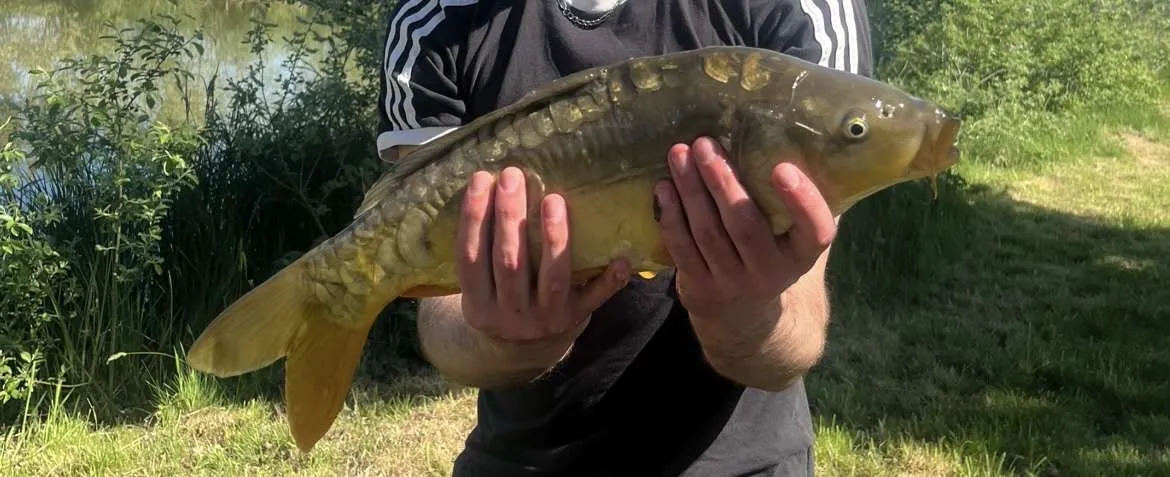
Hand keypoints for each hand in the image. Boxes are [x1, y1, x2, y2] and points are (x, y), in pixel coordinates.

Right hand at [456, 166, 631, 346]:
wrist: (525, 350)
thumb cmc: (501, 297)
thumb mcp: (481, 286)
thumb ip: (483, 249)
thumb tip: (489, 183)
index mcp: (477, 303)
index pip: (470, 257)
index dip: (473, 217)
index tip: (480, 177)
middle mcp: (509, 315)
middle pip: (509, 263)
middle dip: (510, 217)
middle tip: (513, 175)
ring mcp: (545, 319)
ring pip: (551, 278)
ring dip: (553, 238)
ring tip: (553, 199)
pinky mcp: (575, 318)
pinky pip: (595, 299)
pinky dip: (609, 280)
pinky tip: (621, 259)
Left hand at [653, 137, 836, 320]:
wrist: (744, 315)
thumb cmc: (773, 252)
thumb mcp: (796, 235)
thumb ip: (804, 200)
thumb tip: (806, 139)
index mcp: (802, 255)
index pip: (815, 232)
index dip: (802, 202)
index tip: (783, 168)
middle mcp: (769, 273)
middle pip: (745, 226)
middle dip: (722, 182)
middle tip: (704, 144)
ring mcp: (731, 282)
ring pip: (708, 233)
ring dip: (690, 191)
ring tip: (679, 154)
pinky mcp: (698, 286)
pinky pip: (681, 248)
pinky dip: (670, 215)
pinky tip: (663, 187)